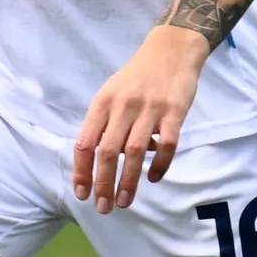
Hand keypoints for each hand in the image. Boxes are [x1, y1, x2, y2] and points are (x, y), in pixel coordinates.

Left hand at [73, 25, 207, 213]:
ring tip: (125, 201)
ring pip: (135, 153)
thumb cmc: (137, 76)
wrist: (172, 49)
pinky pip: (167, 144)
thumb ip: (104, 124)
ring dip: (129, 181)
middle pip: (108, 152)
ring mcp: (150, 109)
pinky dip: (160, 165)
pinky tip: (153, 179)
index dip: (81, 171)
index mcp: (103, 103)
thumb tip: (99, 161)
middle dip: (103, 184)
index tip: (82, 194)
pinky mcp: (175, 111)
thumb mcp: (112, 93)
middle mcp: (123, 106)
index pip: (85, 143)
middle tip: (103, 207)